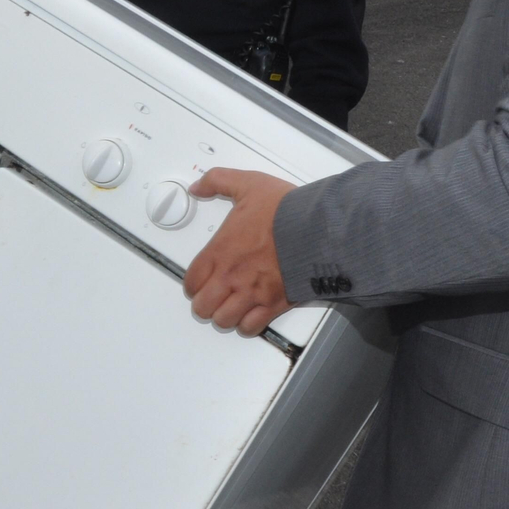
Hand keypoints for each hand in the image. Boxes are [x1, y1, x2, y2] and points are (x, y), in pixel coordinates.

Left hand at [184, 169, 296, 335]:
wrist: (318, 228)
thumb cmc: (285, 210)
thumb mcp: (247, 183)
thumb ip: (217, 181)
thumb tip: (197, 187)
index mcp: (220, 250)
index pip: (191, 281)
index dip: (192, 283)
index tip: (199, 280)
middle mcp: (231, 276)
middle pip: (202, 307)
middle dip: (205, 302)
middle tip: (213, 296)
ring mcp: (252, 293)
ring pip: (224, 320)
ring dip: (224, 315)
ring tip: (230, 306)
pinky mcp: (274, 305)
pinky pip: (250, 327)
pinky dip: (246, 325)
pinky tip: (249, 315)